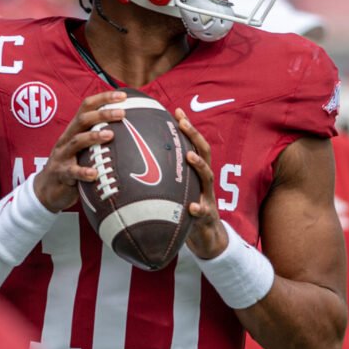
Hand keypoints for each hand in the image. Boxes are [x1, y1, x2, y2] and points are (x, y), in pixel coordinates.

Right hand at [33, 90, 125, 211]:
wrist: (47, 189)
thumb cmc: (73, 165)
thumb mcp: (84, 149)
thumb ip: (99, 138)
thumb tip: (130, 131)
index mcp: (74, 130)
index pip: (86, 107)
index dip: (103, 98)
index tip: (123, 95)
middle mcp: (67, 139)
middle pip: (83, 120)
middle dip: (102, 114)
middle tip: (122, 113)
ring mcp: (62, 156)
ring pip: (76, 142)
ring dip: (93, 137)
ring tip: (110, 135)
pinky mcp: (61, 174)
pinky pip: (72, 172)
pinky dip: (83, 172)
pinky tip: (94, 173)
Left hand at [175, 108, 227, 259]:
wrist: (207, 238)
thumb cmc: (187, 209)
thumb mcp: (179, 190)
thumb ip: (168, 176)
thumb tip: (139, 160)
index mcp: (197, 173)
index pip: (194, 145)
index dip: (188, 128)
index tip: (177, 111)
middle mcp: (205, 181)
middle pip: (204, 153)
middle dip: (195, 136)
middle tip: (183, 123)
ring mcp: (208, 197)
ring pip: (207, 178)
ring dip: (199, 166)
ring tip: (189, 157)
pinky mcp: (208, 217)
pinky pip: (204, 212)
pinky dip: (199, 208)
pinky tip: (192, 207)